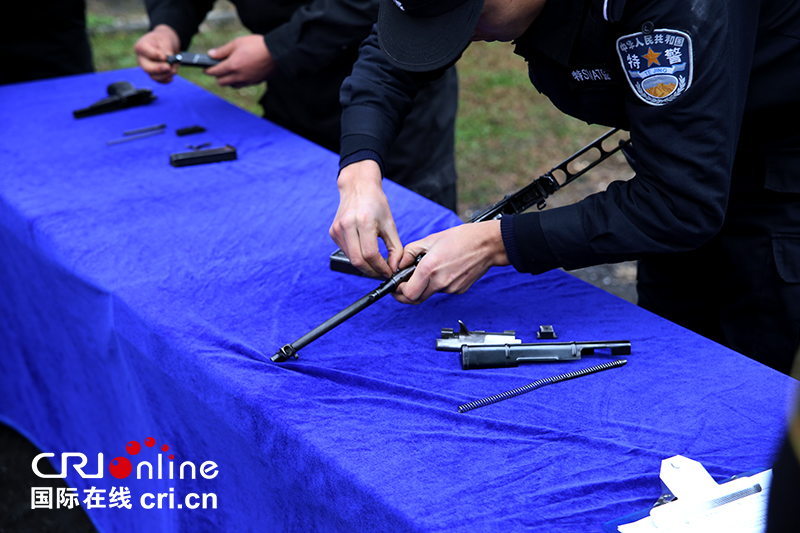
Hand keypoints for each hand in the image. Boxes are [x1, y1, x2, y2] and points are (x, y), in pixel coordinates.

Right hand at [134, 24, 179, 82]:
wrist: (165, 44)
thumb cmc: (163, 39)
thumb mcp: (165, 39)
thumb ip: (166, 49)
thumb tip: (169, 58)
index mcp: (141, 46)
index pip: (144, 51)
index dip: (154, 55)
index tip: (164, 56)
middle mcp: (142, 58)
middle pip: (147, 67)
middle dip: (159, 69)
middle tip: (169, 67)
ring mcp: (147, 67)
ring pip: (153, 76)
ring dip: (165, 75)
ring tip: (174, 69)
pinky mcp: (154, 74)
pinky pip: (159, 80)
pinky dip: (166, 79)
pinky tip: (171, 75)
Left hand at [205, 35, 276, 87]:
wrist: (277, 53)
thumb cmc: (257, 45)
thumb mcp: (237, 43)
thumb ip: (222, 50)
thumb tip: (211, 54)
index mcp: (232, 65)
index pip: (215, 72)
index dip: (208, 70)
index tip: (205, 68)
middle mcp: (238, 76)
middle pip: (221, 82)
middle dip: (217, 76)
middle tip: (217, 69)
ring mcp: (247, 81)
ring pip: (232, 85)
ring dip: (228, 80)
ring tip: (230, 72)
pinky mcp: (255, 82)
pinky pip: (243, 85)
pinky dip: (238, 81)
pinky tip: (241, 74)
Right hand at [329, 160, 402, 278]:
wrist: (358, 187)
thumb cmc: (376, 204)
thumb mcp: (390, 224)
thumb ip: (395, 248)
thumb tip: (395, 267)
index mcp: (364, 221)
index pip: (371, 254)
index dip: (381, 267)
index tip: (389, 272)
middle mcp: (347, 225)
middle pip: (358, 261)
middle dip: (372, 271)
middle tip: (382, 273)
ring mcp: (338, 229)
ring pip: (351, 258)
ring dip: (365, 266)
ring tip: (377, 264)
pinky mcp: (333, 232)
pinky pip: (346, 251)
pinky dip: (357, 257)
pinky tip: (365, 253)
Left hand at [392, 221, 509, 304]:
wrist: (486, 245)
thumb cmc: (462, 238)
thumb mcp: (430, 240)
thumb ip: (410, 252)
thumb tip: (399, 264)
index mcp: (430, 269)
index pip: (408, 293)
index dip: (399, 291)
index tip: (397, 285)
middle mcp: (440, 282)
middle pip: (416, 299)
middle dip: (406, 294)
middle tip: (403, 286)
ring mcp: (450, 288)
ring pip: (429, 294)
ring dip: (424, 286)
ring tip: (429, 269)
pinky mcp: (458, 290)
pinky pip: (442, 290)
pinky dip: (437, 283)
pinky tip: (443, 270)